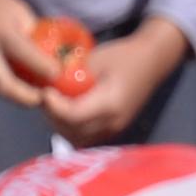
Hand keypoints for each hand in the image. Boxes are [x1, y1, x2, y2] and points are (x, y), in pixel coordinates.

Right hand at [0, 0, 53, 103]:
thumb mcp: (15, 9)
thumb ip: (30, 34)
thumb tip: (49, 55)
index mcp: (0, 33)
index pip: (28, 57)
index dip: (46, 69)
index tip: (58, 75)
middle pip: (6, 88)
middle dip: (27, 99)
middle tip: (43, 100)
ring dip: (16, 91)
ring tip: (32, 90)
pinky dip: (3, 78)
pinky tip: (12, 74)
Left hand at [43, 19, 189, 143]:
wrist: (151, 62)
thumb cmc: (124, 56)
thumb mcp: (95, 60)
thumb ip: (71, 75)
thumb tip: (46, 83)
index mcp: (110, 103)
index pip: (73, 115)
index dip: (54, 106)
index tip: (44, 92)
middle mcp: (112, 122)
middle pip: (72, 131)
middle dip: (53, 116)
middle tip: (44, 97)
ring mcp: (113, 130)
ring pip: (76, 139)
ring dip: (60, 125)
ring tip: (53, 105)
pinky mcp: (111, 131)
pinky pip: (84, 137)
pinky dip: (70, 128)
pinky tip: (64, 111)